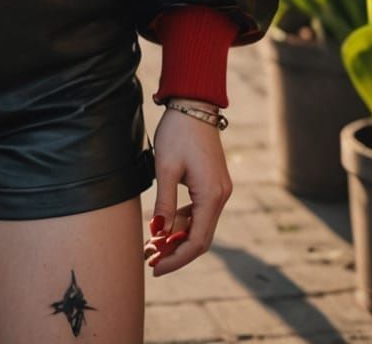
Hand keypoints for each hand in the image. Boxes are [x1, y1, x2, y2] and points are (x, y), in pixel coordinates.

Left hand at [144, 102, 231, 276]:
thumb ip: (164, 202)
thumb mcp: (166, 167)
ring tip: (151, 245)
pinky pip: (199, 211)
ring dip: (177, 237)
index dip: (176, 259)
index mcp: (212, 195)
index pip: (196, 242)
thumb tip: (158, 232)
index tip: (156, 268)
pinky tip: (163, 225)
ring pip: (199, 225)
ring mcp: (219, 189)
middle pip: (200, 237)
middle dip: (175, 252)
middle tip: (150, 261)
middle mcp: (220, 196)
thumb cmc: (178, 132)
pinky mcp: (213, 183)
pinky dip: (182, 221)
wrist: (194, 104)